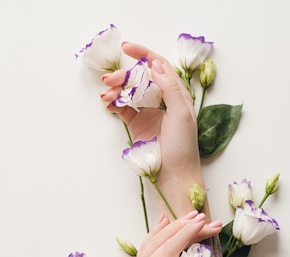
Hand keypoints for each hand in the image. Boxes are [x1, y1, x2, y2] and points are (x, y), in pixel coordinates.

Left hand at [93, 210, 222, 256]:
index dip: (191, 233)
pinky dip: (158, 230)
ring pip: (158, 238)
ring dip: (176, 225)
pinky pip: (149, 243)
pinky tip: (164, 222)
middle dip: (190, 227)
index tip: (208, 224)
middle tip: (212, 222)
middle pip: (168, 239)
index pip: (174, 246)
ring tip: (194, 216)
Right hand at [101, 42, 207, 219]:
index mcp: (177, 93)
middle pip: (140, 78)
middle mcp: (162, 100)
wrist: (174, 176)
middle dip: (124, 75)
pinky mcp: (137, 125)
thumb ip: (170, 88)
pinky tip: (108, 103)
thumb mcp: (181, 114)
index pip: (159, 66)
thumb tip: (155, 65)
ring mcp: (148, 112)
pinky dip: (114, 103)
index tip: (126, 48)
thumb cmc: (183, 146)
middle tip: (109, 80)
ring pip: (129, 92)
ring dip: (116, 90)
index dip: (143, 54)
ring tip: (106, 95)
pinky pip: (123, 108)